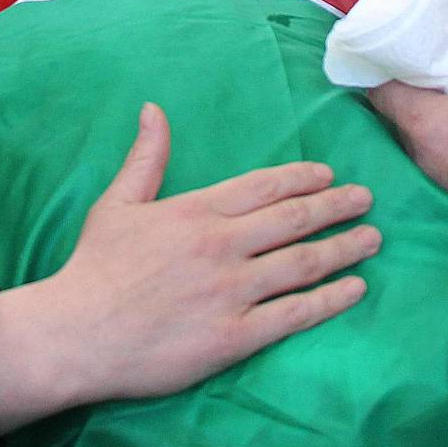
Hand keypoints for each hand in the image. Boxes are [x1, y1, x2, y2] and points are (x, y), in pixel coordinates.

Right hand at [0, 103, 378, 435]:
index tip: (330, 176)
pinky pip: (294, 315)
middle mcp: (221, 245)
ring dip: (343, 248)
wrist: (75, 334)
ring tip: (372, 239)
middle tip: (367, 199)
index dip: (303, 179)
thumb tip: (155, 109)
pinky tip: (355, 290)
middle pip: (293, 220)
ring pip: (303, 263)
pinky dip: (330, 300)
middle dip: (337, 207)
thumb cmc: (94, 268)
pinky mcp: (234, 337)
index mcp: (196, 209)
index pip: (264, 186)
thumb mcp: (117, 203)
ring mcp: (231, 292)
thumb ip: (146, 158)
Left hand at [369, 70, 447, 236]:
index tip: (404, 57)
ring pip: (424, 140)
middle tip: (438, 73)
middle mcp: (419, 154)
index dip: (388, 70)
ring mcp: (439, 179)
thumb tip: (446, 68)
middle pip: (400, 117)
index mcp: (420, 122)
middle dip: (415, 95)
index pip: (380, 91)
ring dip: (435, 121)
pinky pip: (444, 160)